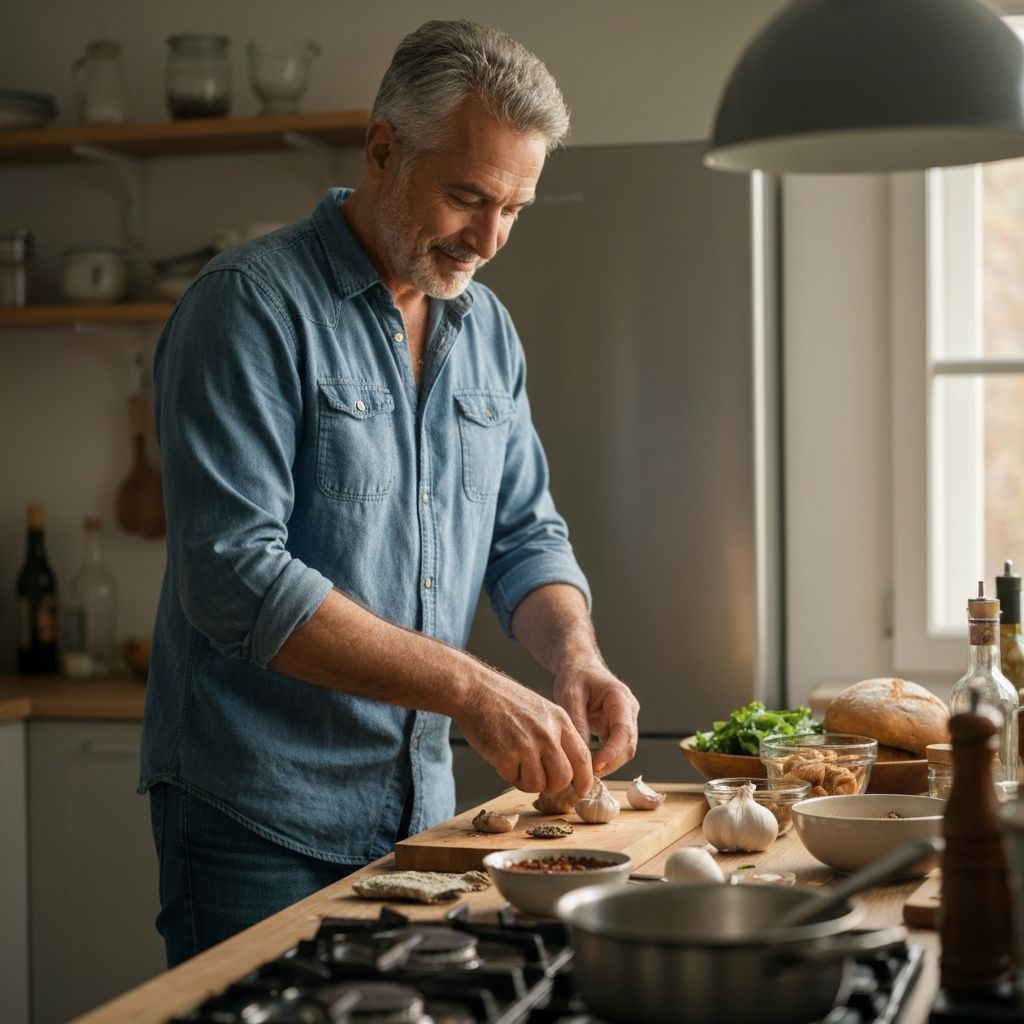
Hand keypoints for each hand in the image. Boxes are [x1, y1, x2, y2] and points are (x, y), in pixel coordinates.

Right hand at [454, 670, 593, 796]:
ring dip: (528, 782)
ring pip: (540, 785)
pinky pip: (515, 781)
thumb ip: (556, 735)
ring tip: (517, 764)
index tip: (580, 791)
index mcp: (560, 721)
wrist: (474, 690)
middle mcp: (548, 734)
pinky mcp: (506, 755)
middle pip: (564, 777)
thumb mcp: (541, 710)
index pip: (583, 758)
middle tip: (541, 780)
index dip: (584, 780)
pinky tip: (502, 757)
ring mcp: (527, 745)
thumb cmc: (504, 700)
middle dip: (553, 786)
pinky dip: (509, 775)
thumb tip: (568, 768)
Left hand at [553, 661, 639, 776]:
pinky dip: (604, 759)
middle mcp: (628, 711)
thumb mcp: (570, 694)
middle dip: (610, 762)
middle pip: (627, 745)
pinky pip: (615, 748)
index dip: (612, 751)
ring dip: (608, 764)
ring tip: (586, 774)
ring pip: (623, 750)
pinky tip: (588, 767)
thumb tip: (583, 751)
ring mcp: (625, 720)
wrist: (579, 666)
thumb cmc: (575, 675)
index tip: (596, 766)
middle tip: (587, 776)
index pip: (623, 730)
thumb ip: (577, 721)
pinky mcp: (616, 728)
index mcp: (620, 698)